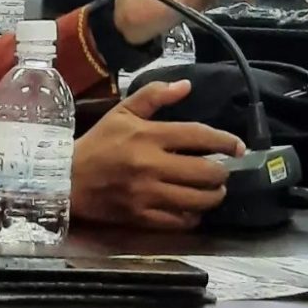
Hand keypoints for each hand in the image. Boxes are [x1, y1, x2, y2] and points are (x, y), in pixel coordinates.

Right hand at [71, 80, 243, 229]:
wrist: (68, 179)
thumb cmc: (99, 142)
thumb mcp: (123, 111)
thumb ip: (155, 95)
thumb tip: (186, 85)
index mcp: (149, 135)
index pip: (197, 136)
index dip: (223, 141)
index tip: (239, 146)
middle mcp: (152, 165)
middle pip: (203, 172)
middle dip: (222, 173)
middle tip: (225, 171)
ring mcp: (147, 194)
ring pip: (196, 200)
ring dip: (213, 196)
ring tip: (215, 190)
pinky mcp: (141, 216)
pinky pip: (178, 221)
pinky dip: (192, 216)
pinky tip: (193, 209)